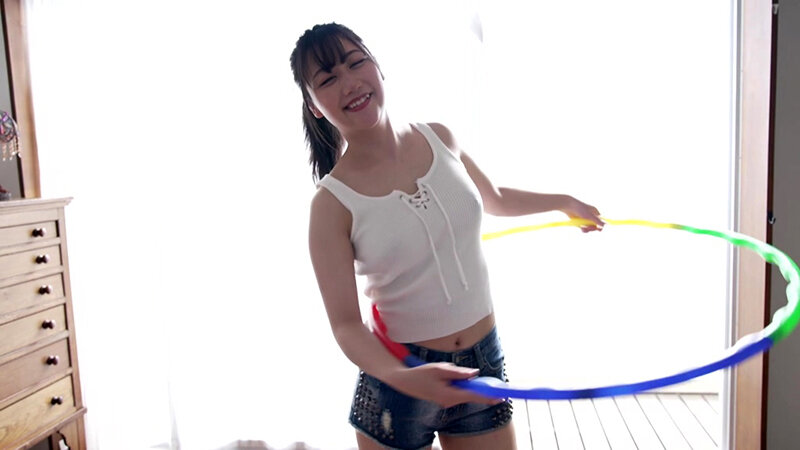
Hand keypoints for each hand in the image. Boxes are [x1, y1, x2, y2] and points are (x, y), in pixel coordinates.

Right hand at [387, 363, 502, 407]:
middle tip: (478, 379)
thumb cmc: (421, 374)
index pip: (474, 396)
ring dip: (462, 380)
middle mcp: (450, 401)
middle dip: (476, 385)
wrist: (404, 382)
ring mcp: (447, 401)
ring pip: (463, 391)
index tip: (501, 397)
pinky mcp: (445, 398)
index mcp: (449, 395)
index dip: (489, 396)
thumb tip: (475, 374)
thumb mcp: (439, 369)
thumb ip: (458, 372)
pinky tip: (442, 375)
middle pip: (471, 394)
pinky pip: (457, 391)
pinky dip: (458, 383)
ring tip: (441, 371)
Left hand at [563, 197, 603, 232]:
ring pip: (589, 227)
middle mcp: (590, 215)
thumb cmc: (579, 208)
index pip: (601, 220)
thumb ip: (597, 221)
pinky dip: (583, 229)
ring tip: (584, 228)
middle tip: (589, 229)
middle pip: (595, 225)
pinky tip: (581, 228)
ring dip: (587, 229)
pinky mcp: (579, 222)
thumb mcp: (589, 216)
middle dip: (593, 228)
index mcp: (595, 212)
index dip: (601, 225)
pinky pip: (583, 228)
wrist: (567, 206)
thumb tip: (605, 225)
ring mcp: (585, 219)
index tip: (600, 230)